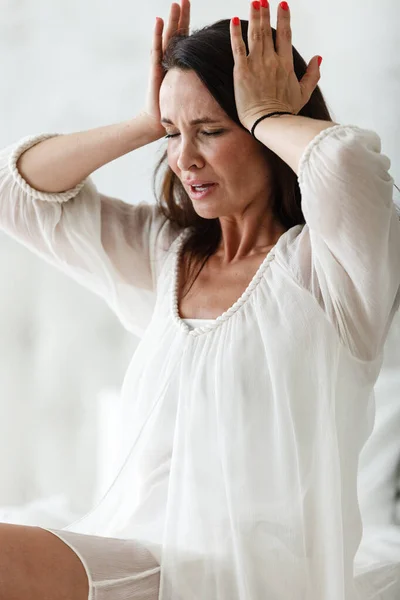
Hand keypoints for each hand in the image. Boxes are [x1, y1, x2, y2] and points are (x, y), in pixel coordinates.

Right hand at [141, 0, 190, 137]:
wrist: (157, 122)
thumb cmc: (177, 112)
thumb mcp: (194, 96)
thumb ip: (203, 86)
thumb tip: (220, 82)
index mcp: (180, 65)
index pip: (186, 40)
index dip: (188, 24)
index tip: (192, 9)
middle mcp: (170, 61)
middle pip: (177, 34)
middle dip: (180, 17)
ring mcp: (161, 64)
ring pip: (168, 38)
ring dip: (171, 21)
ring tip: (175, 4)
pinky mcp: (155, 70)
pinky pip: (157, 49)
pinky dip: (158, 35)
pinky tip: (159, 21)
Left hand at [230, 1, 321, 132]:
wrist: (268, 121)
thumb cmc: (284, 111)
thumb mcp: (303, 93)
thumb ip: (313, 74)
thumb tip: (319, 58)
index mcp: (286, 64)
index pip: (285, 35)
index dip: (283, 19)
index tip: (282, 5)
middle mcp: (271, 60)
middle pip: (268, 31)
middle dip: (265, 13)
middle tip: (262, 0)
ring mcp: (256, 64)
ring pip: (255, 35)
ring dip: (254, 17)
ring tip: (254, 2)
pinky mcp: (241, 71)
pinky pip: (238, 47)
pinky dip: (236, 33)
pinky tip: (235, 20)